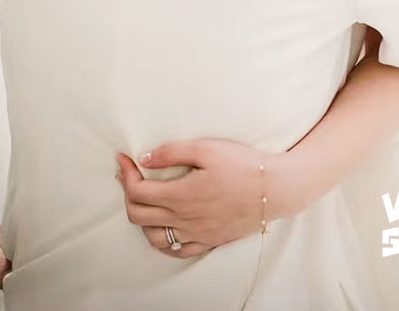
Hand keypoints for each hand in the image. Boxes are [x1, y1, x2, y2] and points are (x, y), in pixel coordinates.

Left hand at [116, 140, 284, 256]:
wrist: (275, 188)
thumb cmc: (243, 164)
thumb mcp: (207, 148)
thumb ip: (172, 152)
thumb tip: (144, 158)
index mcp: (180, 195)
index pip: (137, 190)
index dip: (125, 173)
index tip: (123, 158)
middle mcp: (184, 219)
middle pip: (138, 214)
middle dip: (127, 192)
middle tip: (129, 173)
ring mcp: (196, 233)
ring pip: (153, 236)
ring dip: (141, 217)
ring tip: (144, 198)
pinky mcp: (209, 240)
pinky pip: (177, 249)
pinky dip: (162, 240)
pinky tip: (163, 227)